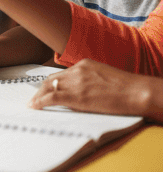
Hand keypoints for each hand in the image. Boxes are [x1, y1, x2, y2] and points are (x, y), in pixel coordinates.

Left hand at [30, 59, 155, 117]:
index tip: (46, 89)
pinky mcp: (76, 96)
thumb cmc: (128, 88)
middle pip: (51, 79)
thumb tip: (82, 91)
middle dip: (41, 89)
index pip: (61, 74)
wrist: (138, 92)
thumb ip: (90, 80)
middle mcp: (76, 70)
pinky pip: (51, 98)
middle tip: (34, 99)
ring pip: (48, 88)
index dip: (51, 83)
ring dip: (38, 97)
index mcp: (84, 64)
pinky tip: (34, 107)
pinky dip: (40, 102)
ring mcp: (75, 82)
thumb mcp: (105, 77)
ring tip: (32, 105)